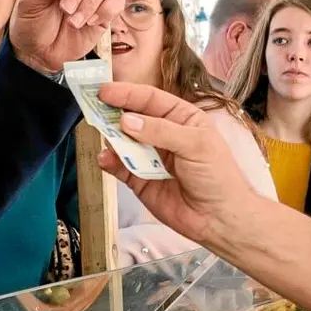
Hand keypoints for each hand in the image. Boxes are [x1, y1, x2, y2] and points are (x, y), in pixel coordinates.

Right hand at [90, 82, 255, 244]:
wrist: (218, 218)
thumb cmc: (217, 176)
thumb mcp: (195, 144)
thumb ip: (160, 131)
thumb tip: (127, 121)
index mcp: (180, 118)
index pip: (150, 99)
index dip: (127, 93)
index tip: (105, 91)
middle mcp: (162, 134)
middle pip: (132, 117)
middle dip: (113, 112)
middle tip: (92, 107)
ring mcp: (149, 157)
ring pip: (122, 141)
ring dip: (110, 137)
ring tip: (100, 133)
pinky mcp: (139, 179)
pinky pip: (119, 166)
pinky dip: (110, 162)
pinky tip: (106, 158)